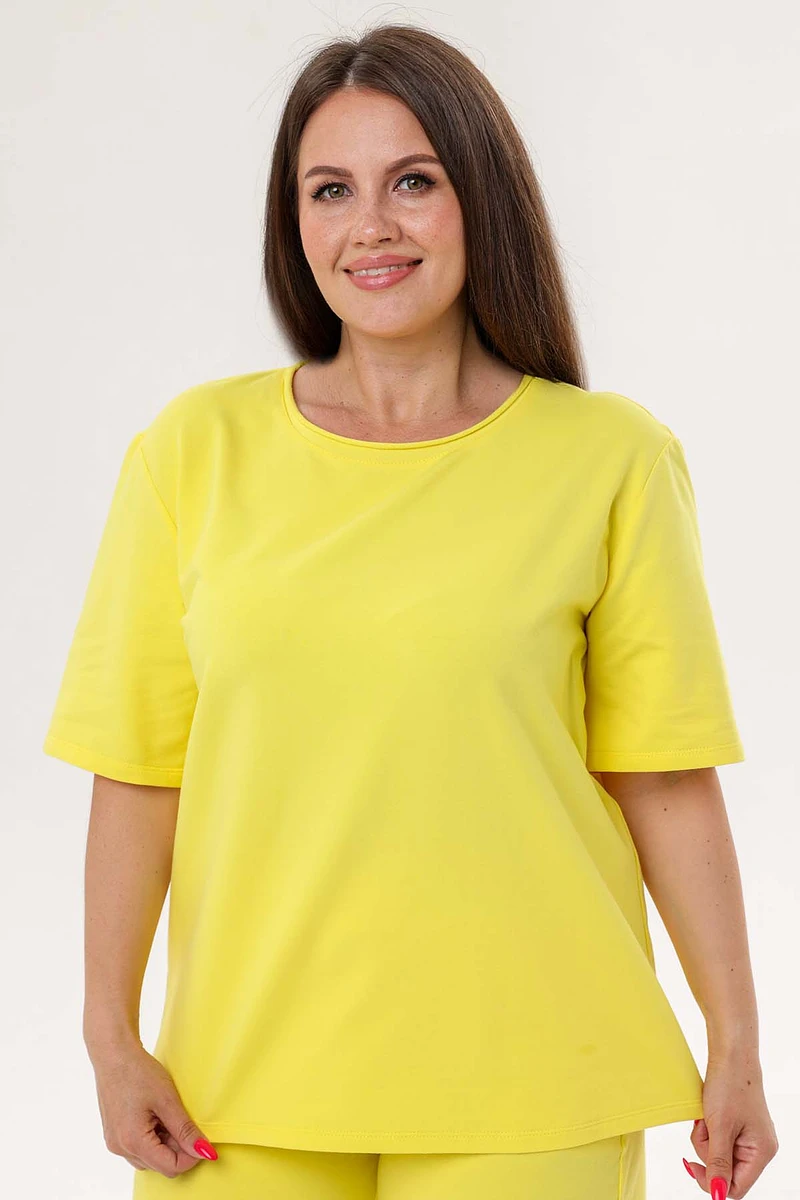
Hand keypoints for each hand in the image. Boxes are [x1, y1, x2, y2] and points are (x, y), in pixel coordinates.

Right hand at [89, 1041, 218, 1177]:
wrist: (113, 1054)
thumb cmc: (139, 1072)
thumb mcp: (168, 1100)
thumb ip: (186, 1130)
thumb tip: (205, 1151)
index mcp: (133, 1142)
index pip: (170, 1167)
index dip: (191, 1157)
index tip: (202, 1140)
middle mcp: (120, 1148)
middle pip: (159, 1164)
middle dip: (178, 1149)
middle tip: (185, 1120)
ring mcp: (115, 1142)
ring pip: (149, 1158)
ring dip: (165, 1144)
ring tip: (169, 1115)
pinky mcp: (114, 1134)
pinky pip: (138, 1148)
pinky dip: (152, 1138)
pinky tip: (157, 1116)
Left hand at [683, 1051, 778, 1196]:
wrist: (730, 1055)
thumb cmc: (729, 1086)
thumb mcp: (720, 1128)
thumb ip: (718, 1163)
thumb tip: (717, 1194)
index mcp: (761, 1152)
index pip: (736, 1188)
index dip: (712, 1181)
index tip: (690, 1164)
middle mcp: (758, 1148)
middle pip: (725, 1170)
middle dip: (707, 1152)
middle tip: (703, 1128)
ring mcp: (748, 1137)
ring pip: (718, 1155)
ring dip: (706, 1139)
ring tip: (705, 1117)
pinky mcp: (738, 1127)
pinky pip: (719, 1140)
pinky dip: (709, 1131)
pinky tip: (706, 1115)